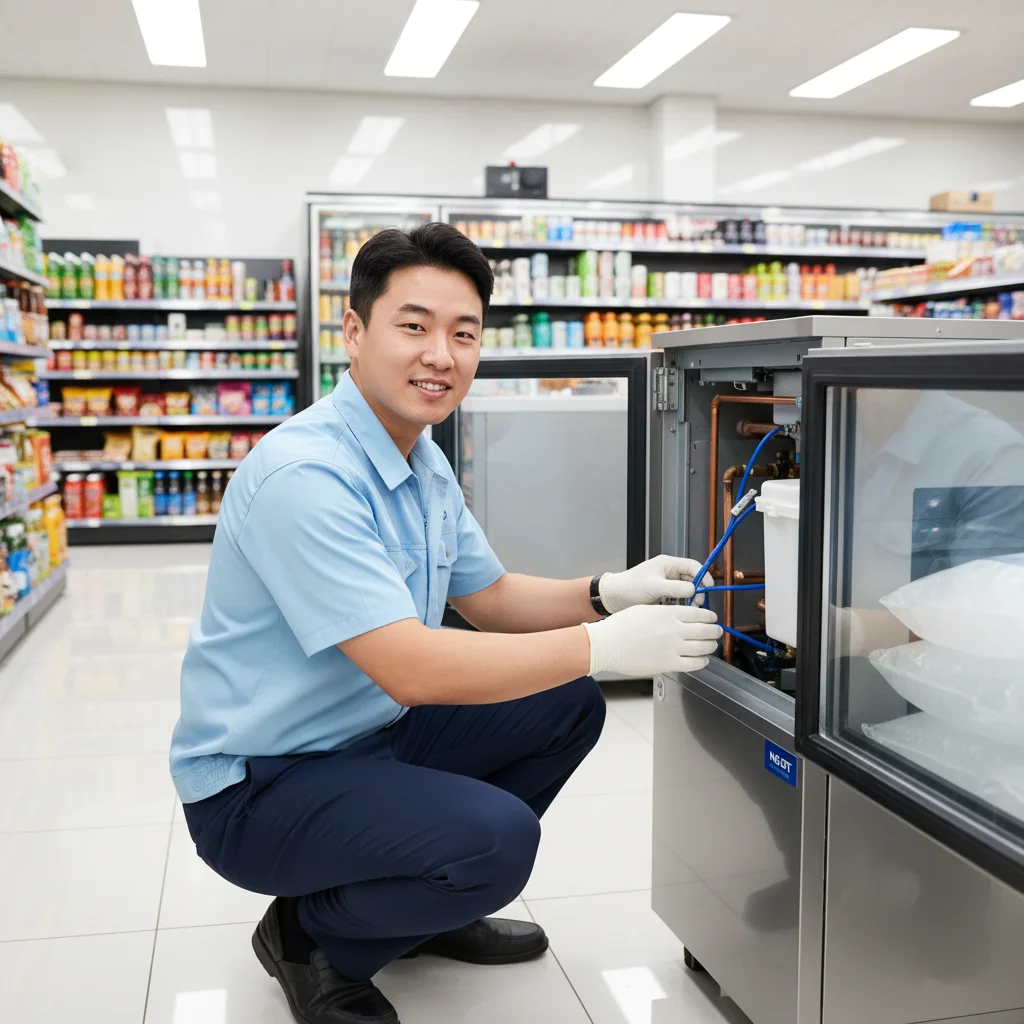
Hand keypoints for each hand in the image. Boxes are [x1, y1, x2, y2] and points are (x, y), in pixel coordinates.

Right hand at [582, 604, 721, 676]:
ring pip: (703, 647)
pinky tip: (703, 660)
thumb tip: (680, 616)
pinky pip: (693, 663)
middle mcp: (674, 629)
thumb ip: (665, 612)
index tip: (712, 618)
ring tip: (712, 645)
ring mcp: (672, 647)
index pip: (698, 613)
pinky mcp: (668, 663)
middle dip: (714, 630)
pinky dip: (702, 661)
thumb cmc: (621, 626)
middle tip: (717, 631)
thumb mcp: (645, 610)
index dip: (709, 616)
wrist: (608, 644)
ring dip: (711, 646)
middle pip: (705, 630)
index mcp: (668, 613)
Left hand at [598, 555, 712, 612]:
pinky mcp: (664, 596)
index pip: (692, 566)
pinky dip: (684, 605)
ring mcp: (667, 585)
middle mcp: (669, 573)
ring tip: (692, 609)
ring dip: (692, 599)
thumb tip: (694, 590)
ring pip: (687, 591)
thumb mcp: (653, 586)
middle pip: (693, 579)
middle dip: (699, 590)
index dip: (703, 575)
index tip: (708, 587)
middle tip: (699, 603)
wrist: (613, 598)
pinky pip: (680, 600)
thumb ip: (674, 588)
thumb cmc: (629, 587)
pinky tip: (684, 613)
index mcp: (667, 564)